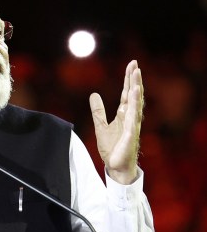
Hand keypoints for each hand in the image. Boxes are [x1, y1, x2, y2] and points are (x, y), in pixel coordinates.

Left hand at [89, 60, 143, 184]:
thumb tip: (94, 94)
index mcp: (124, 115)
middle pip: (133, 95)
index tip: (132, 66)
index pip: (126, 94)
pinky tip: (134, 94)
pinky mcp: (131, 134)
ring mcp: (132, 125)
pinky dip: (134, 105)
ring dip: (136, 88)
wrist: (116, 167)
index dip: (128, 80)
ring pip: (136, 103)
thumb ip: (98, 111)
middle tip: (135, 64)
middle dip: (134, 79)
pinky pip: (133, 117)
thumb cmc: (112, 148)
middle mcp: (131, 118)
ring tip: (137, 74)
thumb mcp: (100, 126)